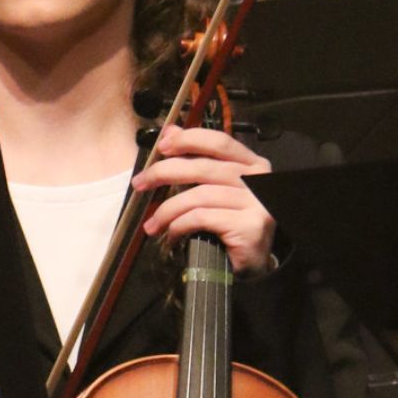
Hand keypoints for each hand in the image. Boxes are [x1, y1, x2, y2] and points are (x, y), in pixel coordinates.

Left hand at [132, 124, 275, 275]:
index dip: (189, 140)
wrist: (252, 264)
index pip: (219, 142)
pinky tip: (172, 236)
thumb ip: (196, 159)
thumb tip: (170, 132)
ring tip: (152, 224)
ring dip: (167, 210)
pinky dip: (180, 226)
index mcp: (252, 165)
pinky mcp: (249, 226)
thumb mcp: (214, 188)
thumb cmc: (230, 224)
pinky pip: (202, 218)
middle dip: (164, 173)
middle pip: (203, 167)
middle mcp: (257, 181)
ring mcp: (256, 203)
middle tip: (140, 184)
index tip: (162, 146)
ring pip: (198, 196)